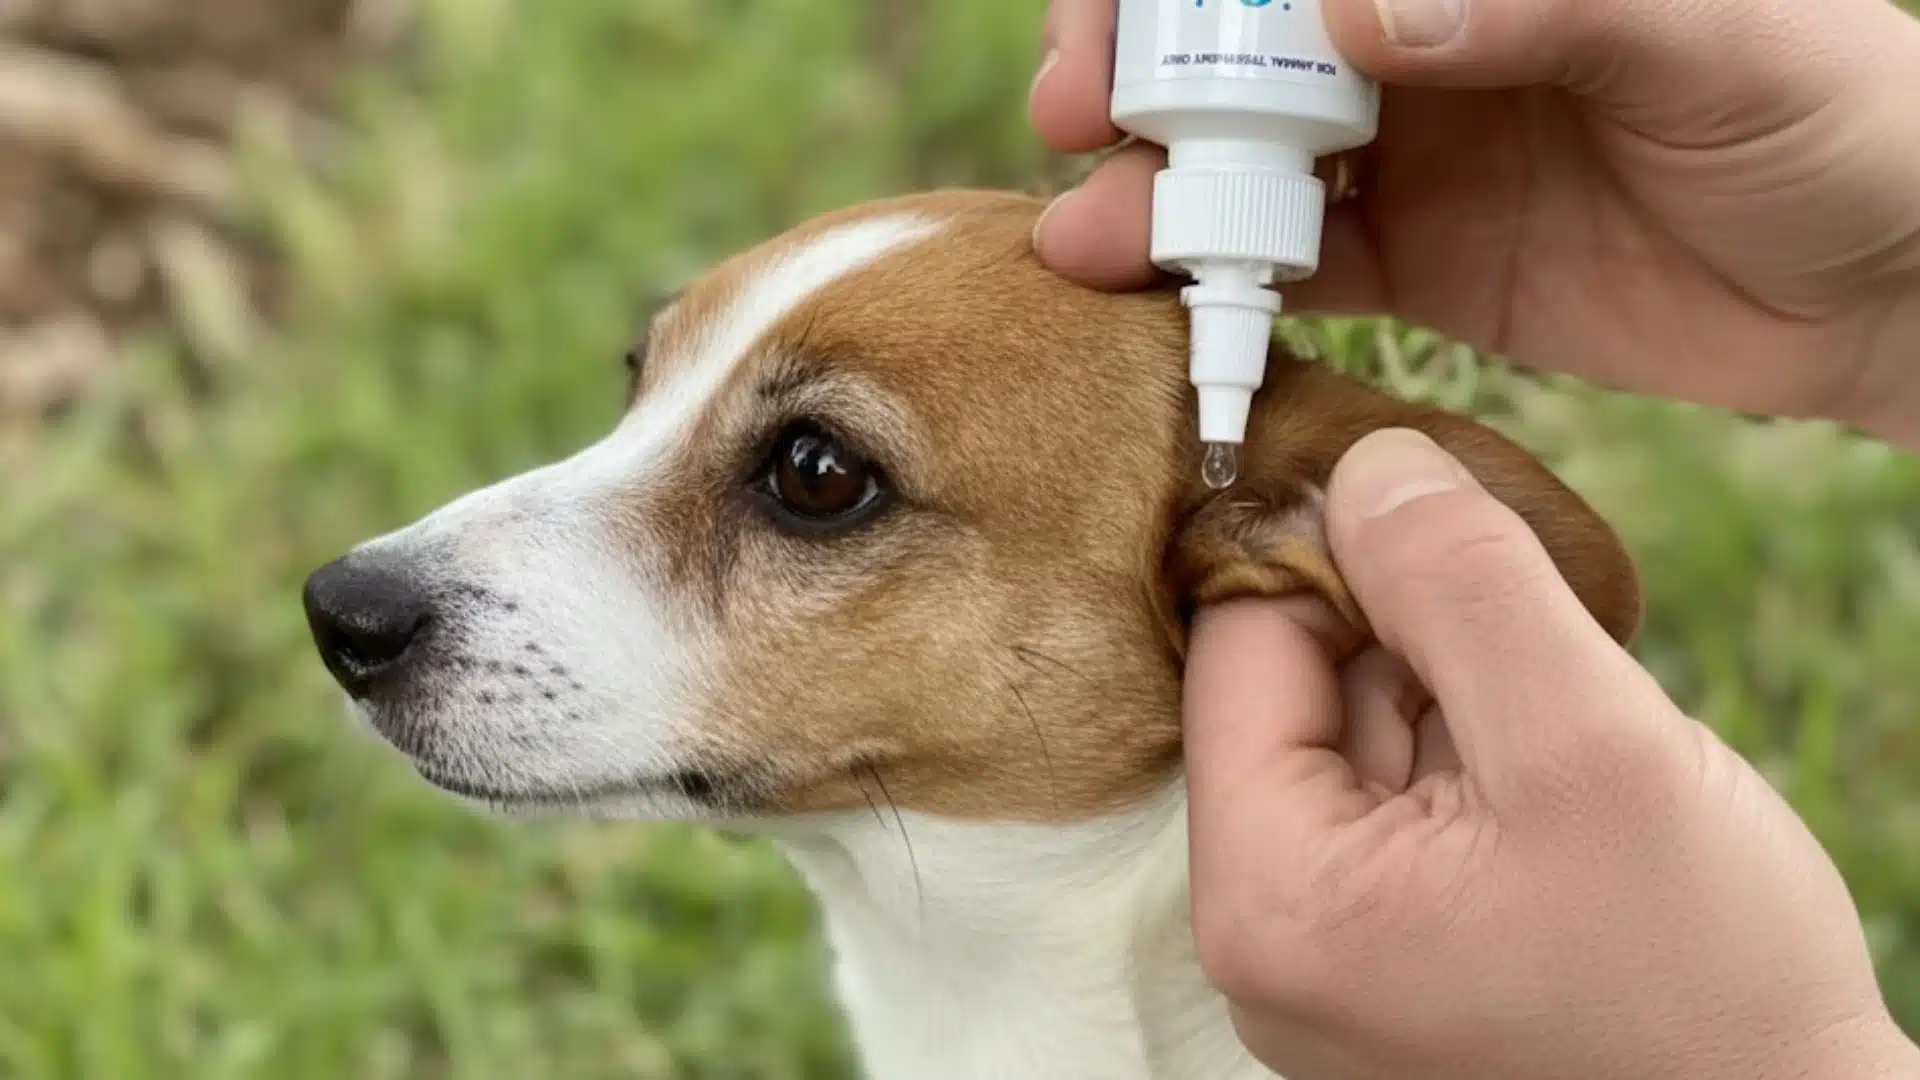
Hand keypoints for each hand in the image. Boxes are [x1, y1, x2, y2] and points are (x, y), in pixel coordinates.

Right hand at [1030, 0, 1919, 448]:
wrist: (1888, 291)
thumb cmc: (1837, 113)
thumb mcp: (1711, 32)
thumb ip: (1541, 1)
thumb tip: (1350, 5)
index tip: (1122, 13)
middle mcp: (1422, 35)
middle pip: (1237, 40)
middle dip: (1137, 66)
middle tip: (1078, 110)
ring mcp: (1410, 148)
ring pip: (1241, 153)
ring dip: (1151, 186)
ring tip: (1088, 235)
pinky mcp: (1417, 264)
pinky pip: (1292, 268)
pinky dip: (1219, 286)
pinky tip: (1162, 300)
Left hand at [1181, 428, 1919, 1079]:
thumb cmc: (1700, 984)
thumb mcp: (1587, 742)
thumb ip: (1460, 582)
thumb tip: (1365, 463)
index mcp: (1265, 896)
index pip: (1242, 641)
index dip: (1337, 550)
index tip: (1441, 506)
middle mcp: (1265, 935)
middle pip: (1292, 688)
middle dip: (1409, 631)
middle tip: (1531, 630)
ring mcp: (1325, 954)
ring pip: (1356, 736)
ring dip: (1453, 691)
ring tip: (1561, 732)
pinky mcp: (1389, 958)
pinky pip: (1401, 802)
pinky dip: (1474, 754)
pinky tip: (1557, 780)